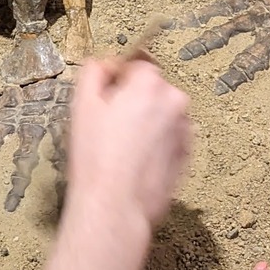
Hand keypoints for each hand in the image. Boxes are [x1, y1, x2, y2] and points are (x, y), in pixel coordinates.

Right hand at [65, 56, 192, 232]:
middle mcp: (175, 102)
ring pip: (162, 115)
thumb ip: (94, 72)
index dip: (118, 81)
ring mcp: (184, 130)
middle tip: (111, 126)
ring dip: (147, 123)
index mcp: (150, 84)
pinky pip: (170, 138)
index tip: (106, 99)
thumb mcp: (82, 105)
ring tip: (123, 148)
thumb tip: (105, 65)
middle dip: (134, 101)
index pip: (136, 66)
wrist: (115, 205)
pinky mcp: (187, 154)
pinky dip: (156, 144)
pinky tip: (136, 161)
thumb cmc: (97, 158)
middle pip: (153, 90)